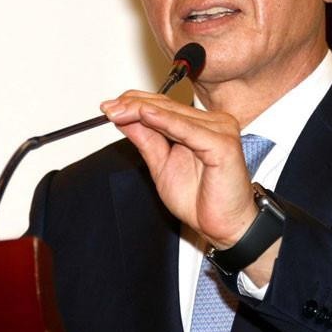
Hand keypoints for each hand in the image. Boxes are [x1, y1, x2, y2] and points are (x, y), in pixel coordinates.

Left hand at [100, 91, 257, 248]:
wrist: (224, 227)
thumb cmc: (202, 200)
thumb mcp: (162, 165)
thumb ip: (147, 140)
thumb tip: (125, 119)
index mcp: (201, 125)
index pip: (164, 106)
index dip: (134, 104)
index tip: (109, 109)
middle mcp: (214, 123)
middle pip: (167, 107)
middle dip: (133, 106)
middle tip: (108, 109)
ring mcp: (221, 130)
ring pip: (174, 115)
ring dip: (142, 112)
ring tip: (118, 111)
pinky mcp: (223, 144)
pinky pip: (188, 130)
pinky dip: (166, 122)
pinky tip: (146, 115)